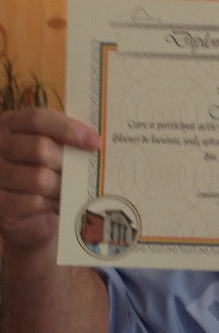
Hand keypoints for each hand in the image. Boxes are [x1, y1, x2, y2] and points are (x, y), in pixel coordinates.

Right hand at [0, 109, 100, 248]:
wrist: (25, 212)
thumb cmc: (44, 171)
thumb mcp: (53, 148)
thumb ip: (66, 140)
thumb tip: (95, 142)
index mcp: (11, 125)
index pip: (38, 119)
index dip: (68, 129)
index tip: (95, 142)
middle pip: (40, 149)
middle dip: (68, 162)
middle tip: (82, 172)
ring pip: (40, 178)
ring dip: (63, 185)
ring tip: (70, 188)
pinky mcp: (1, 203)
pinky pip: (35, 201)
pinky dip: (53, 203)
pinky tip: (58, 202)